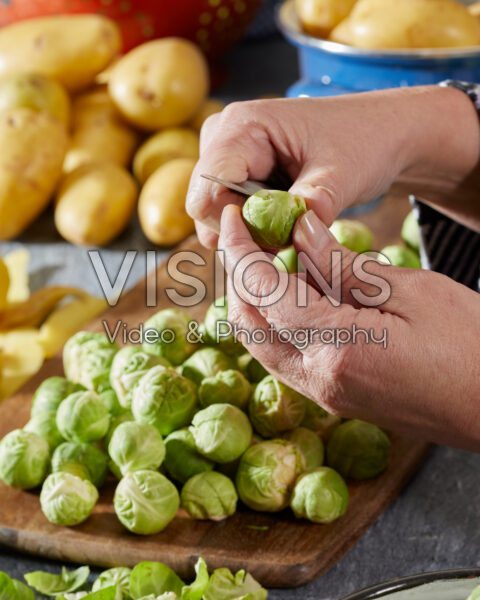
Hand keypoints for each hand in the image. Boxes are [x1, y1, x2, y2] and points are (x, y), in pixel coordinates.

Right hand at [187, 85, 479, 247]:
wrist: (378, 132)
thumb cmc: (363, 141)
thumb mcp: (345, 173)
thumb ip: (317, 201)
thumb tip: (297, 233)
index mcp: (242, 126)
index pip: (207, 190)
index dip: (233, 224)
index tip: (273, 239)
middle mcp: (224, 136)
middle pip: (206, 204)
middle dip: (242, 231)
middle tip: (287, 240)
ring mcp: (228, 153)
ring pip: (216, 211)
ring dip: (249, 232)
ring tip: (290, 230)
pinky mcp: (237, 169)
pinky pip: (230, 210)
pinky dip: (254, 227)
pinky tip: (283, 226)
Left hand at [218, 205, 479, 450]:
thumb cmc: (471, 345)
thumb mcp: (411, 291)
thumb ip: (344, 265)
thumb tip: (301, 231)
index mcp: (337, 349)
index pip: (263, 293)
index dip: (240, 250)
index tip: (232, 217)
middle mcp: (318, 380)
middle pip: (247, 323)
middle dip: (240, 275)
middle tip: (250, 235)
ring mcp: (323, 395)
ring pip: (260, 344)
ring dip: (255, 301)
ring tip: (274, 259)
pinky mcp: (333, 398)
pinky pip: (284, 358)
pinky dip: (277, 323)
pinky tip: (298, 295)